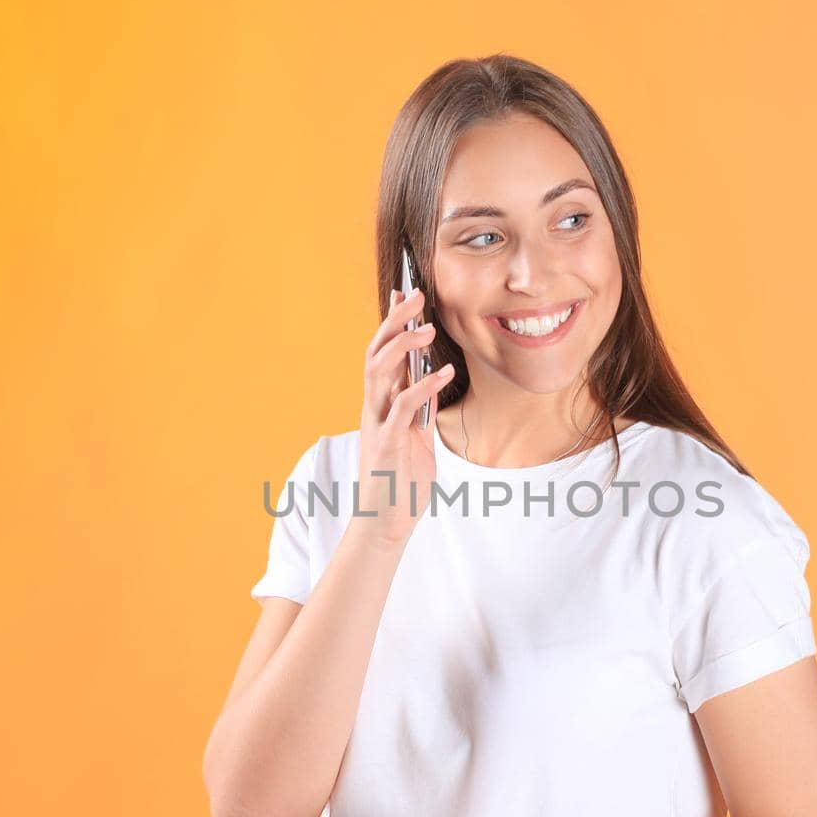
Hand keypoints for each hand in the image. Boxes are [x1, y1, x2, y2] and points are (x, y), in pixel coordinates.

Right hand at [352, 289, 455, 548]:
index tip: (404, 293)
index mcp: (379, 404)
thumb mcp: (414, 437)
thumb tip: (430, 378)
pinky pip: (403, 408)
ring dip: (402, 346)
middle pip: (376, 353)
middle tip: (416, 296)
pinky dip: (422, 386)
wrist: (385, 523)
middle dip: (394, 322)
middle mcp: (373, 409)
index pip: (381, 353)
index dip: (390, 322)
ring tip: (427, 327)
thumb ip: (418, 407)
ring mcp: (377, 425)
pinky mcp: (388, 445)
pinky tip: (443, 372)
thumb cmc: (401, 481)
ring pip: (380, 373)